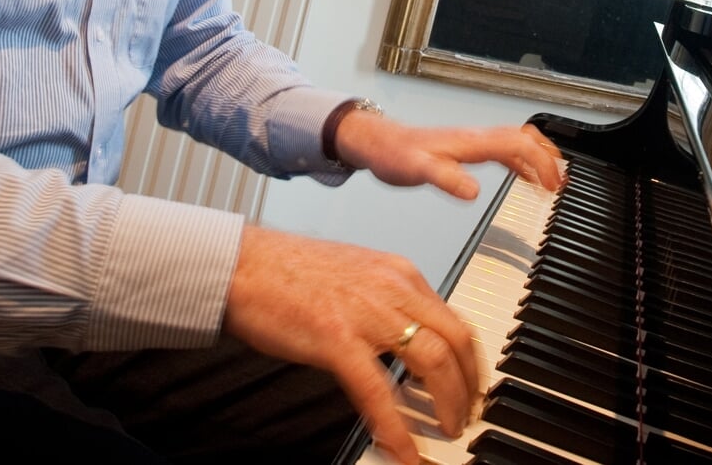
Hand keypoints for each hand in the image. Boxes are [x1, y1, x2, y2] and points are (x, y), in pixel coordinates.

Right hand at [225, 225, 477, 464]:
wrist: (241, 264)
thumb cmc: (286, 271)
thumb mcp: (355, 275)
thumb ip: (385, 303)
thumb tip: (404, 340)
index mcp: (398, 273)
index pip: (455, 319)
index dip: (469, 360)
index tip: (471, 384)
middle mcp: (392, 289)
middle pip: (456, 341)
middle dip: (469, 385)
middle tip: (467, 414)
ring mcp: (366, 314)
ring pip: (432, 362)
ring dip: (447, 404)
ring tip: (448, 431)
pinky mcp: (336, 339)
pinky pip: (378, 391)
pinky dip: (396, 427)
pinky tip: (402, 450)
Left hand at [331, 116, 565, 198]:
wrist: (378, 143)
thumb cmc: (396, 155)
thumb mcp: (419, 170)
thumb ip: (447, 179)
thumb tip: (474, 192)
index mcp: (472, 142)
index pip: (519, 145)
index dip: (541, 162)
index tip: (554, 184)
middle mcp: (477, 138)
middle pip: (525, 139)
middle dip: (549, 157)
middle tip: (564, 181)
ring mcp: (473, 142)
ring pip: (517, 142)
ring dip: (539, 157)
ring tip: (555, 178)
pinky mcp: (466, 149)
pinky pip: (504, 150)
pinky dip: (522, 162)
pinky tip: (524, 177)